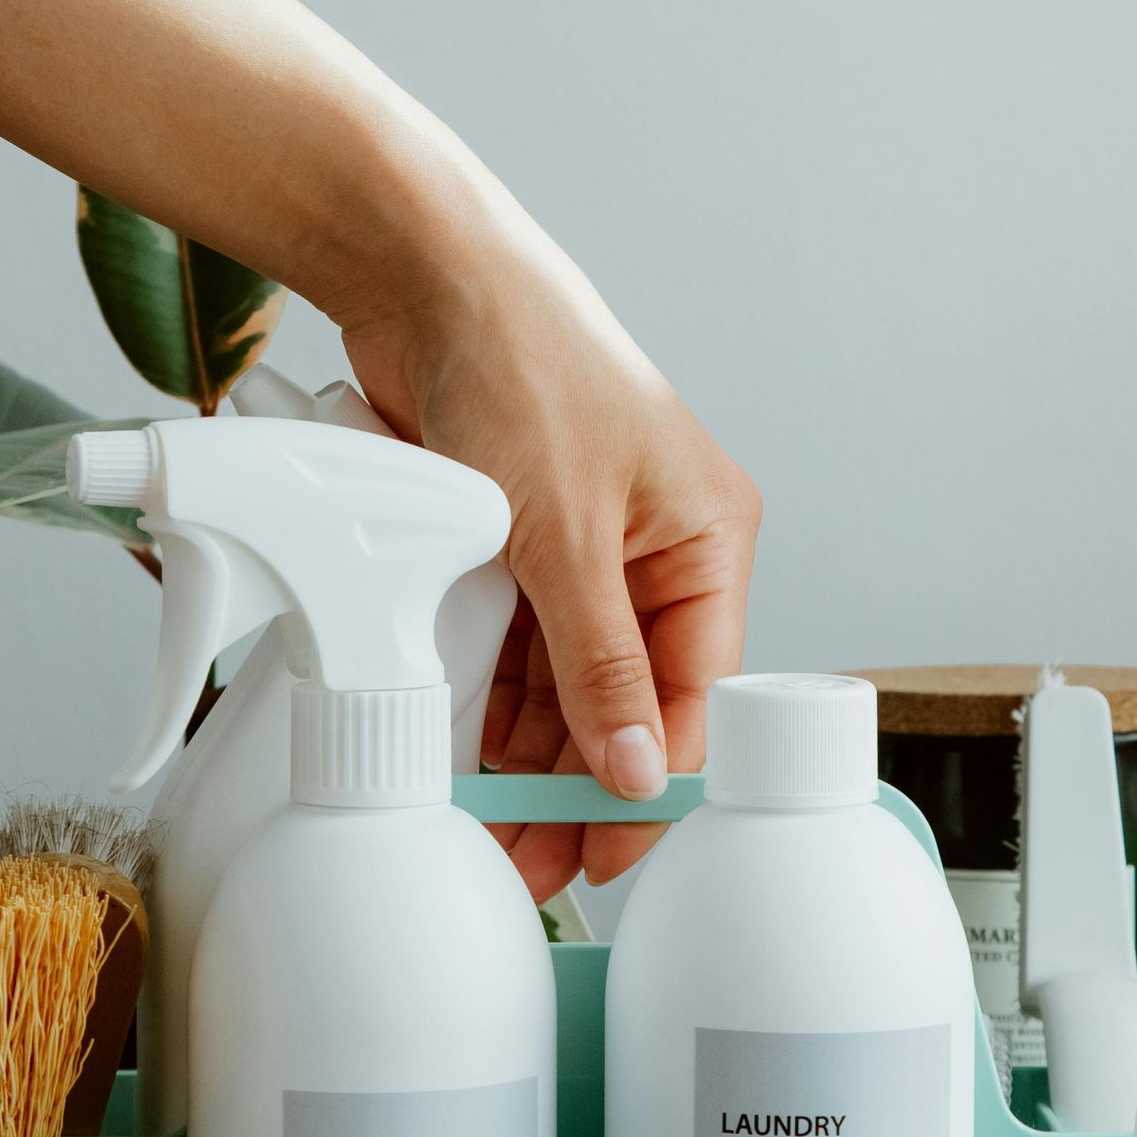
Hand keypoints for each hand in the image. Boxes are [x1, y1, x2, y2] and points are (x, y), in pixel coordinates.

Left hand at [342, 208, 760, 902]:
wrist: (426, 277)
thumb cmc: (523, 369)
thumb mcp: (566, 536)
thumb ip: (600, 664)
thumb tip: (634, 772)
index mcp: (710, 538)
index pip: (699, 696)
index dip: (651, 785)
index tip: (604, 856)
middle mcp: (660, 547)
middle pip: (629, 698)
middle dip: (579, 782)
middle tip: (528, 858)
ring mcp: (588, 544)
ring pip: (566, 680)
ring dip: (527, 749)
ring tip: (484, 821)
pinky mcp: (521, 538)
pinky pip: (515, 642)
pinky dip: (488, 693)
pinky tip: (461, 751)